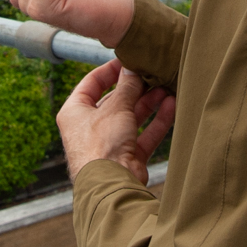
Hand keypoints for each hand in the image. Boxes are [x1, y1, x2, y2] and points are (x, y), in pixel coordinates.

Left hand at [60, 60, 175, 181]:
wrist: (110, 186)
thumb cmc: (101, 145)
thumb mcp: (115, 108)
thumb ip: (127, 87)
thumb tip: (132, 68)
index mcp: (74, 112)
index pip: (91, 83)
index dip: (110, 71)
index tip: (127, 60)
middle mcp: (89, 128)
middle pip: (115, 101)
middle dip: (135, 89)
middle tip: (152, 75)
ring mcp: (108, 143)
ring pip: (131, 117)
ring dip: (149, 103)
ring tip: (166, 88)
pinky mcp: (126, 157)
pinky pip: (143, 135)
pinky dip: (156, 122)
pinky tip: (171, 106)